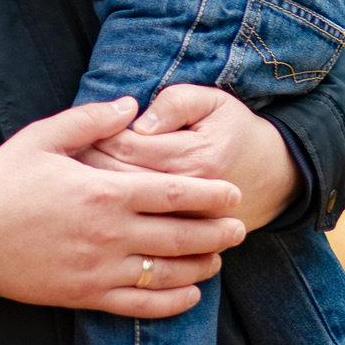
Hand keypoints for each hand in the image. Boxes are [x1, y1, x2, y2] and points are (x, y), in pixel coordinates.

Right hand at [0, 97, 247, 317]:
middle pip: (181, 236)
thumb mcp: (43, 137)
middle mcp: (110, 234)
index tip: (233, 194)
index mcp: (104, 192)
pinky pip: (141, 306)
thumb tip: (131, 105)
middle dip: (217, 233)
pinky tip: (189, 293)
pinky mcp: (87, 296)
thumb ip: (91, 119)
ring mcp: (100, 270)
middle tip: (239, 228)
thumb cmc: (4, 182)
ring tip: (218, 258)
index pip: (173, 194)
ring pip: (167, 273)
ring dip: (201, 266)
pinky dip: (172, 302)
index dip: (210, 195)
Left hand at [80, 84, 301, 230]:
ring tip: (79, 186)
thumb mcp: (214, 102)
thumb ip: (174, 103)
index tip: (83, 131)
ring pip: (125, 214)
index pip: (125, 146)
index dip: (97, 136)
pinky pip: (143, 240)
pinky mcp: (185, 243)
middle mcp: (186, 195)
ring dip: (97, 199)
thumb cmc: (236, 131)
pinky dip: (120, 229)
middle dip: (87, 169)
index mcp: (191, 156)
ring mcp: (185, 225)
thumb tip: (136, 119)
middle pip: (117, 182)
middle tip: (70, 159)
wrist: (275, 178)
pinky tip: (106, 216)